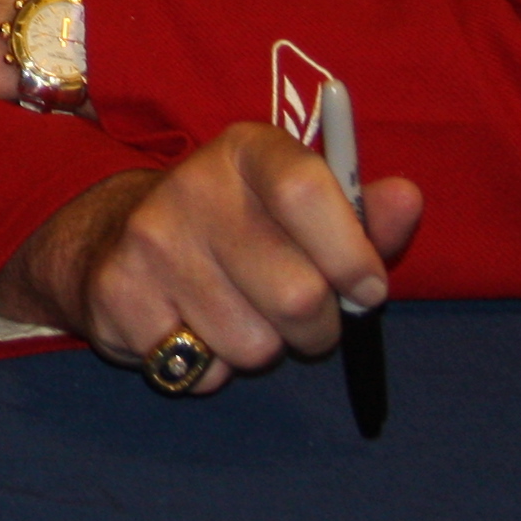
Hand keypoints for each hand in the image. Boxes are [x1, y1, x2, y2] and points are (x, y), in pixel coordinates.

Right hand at [0, 124, 425, 388]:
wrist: (113, 237)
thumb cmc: (240, 228)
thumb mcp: (304, 211)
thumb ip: (363, 215)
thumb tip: (408, 199)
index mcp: (247, 149)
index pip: (305, 189)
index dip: (349, 252)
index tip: (365, 287)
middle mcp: (191, 184)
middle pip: (296, 296)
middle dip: (315, 327)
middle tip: (295, 311)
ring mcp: (148, 238)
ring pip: (253, 347)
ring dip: (259, 349)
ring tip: (234, 312)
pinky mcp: (116, 292)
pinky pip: (201, 371)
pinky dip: (208, 368)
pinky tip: (190, 326)